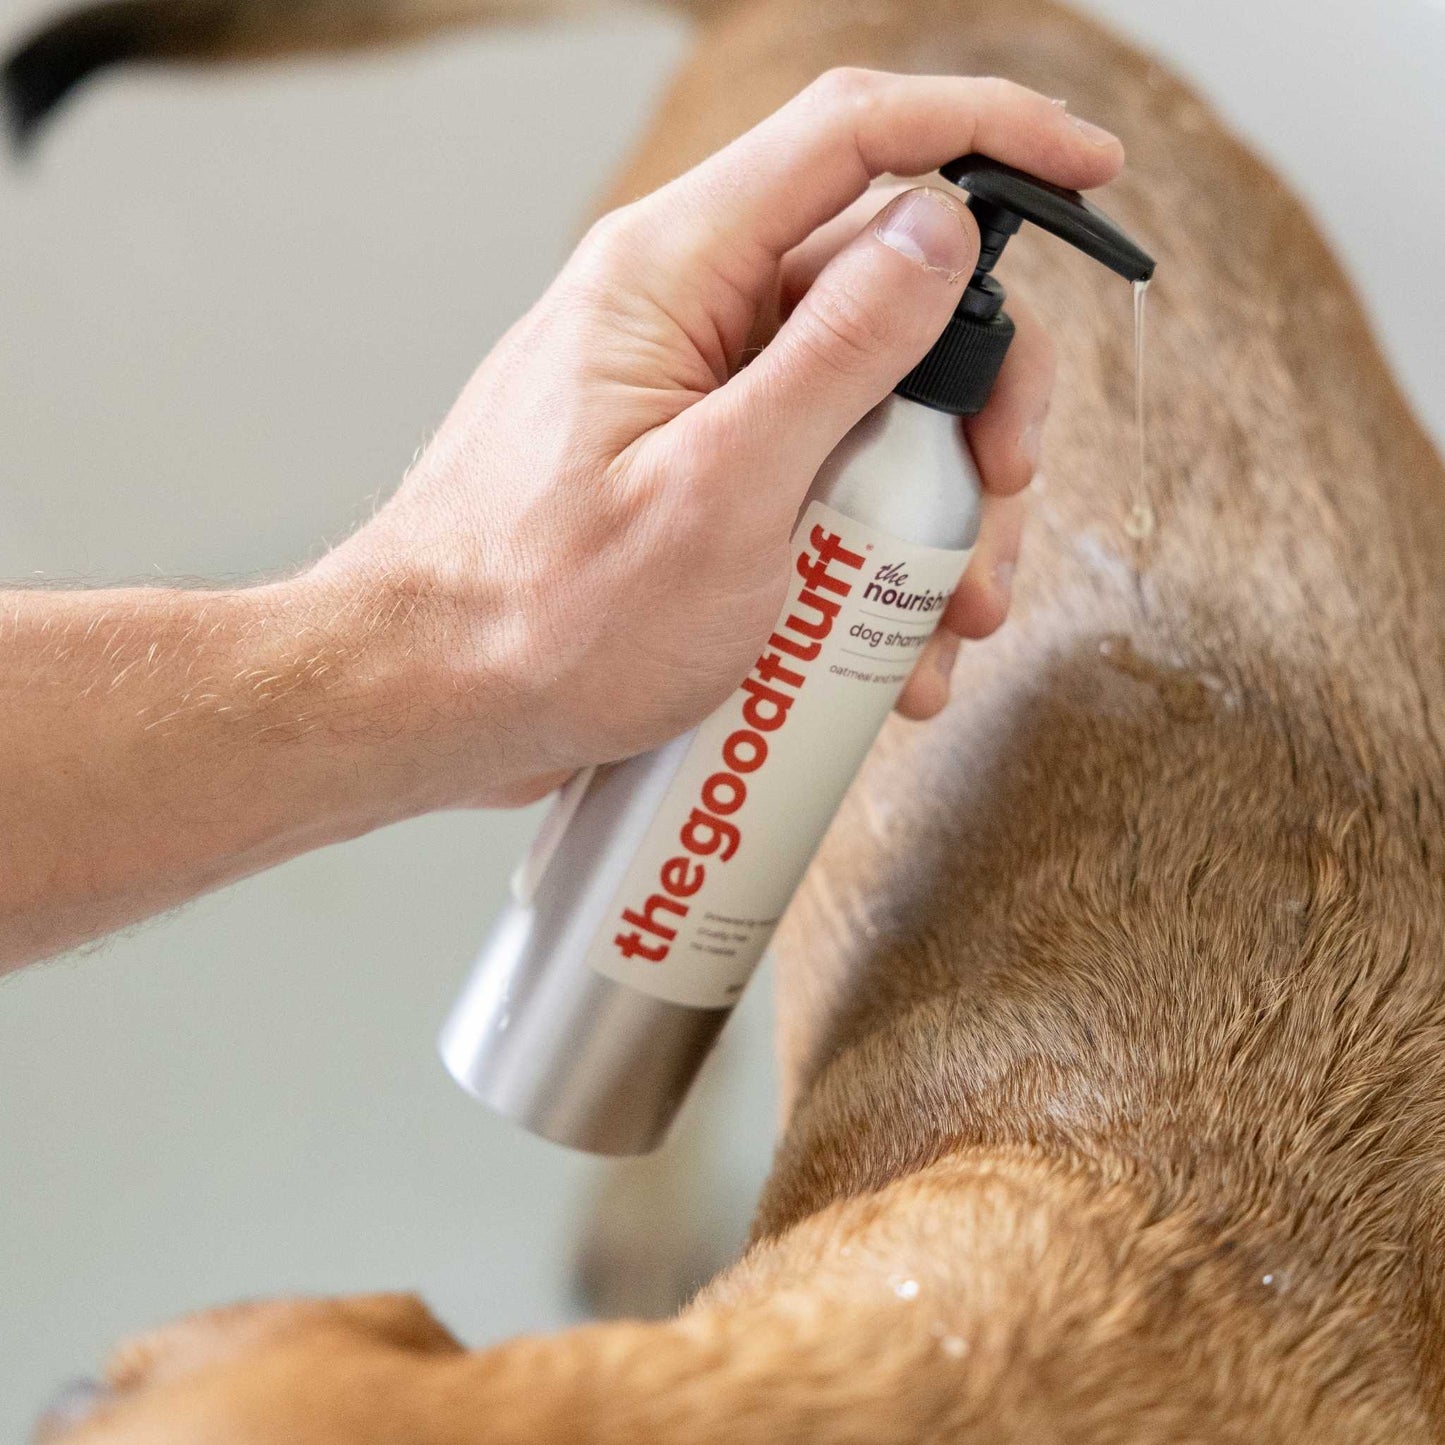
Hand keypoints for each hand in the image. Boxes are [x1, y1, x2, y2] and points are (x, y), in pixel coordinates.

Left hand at [310, 70, 1122, 806]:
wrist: (427, 705)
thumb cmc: (540, 615)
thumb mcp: (720, 493)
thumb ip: (838, 351)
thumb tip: (942, 229)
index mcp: (675, 275)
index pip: (856, 138)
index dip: (987, 130)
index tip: (1089, 171)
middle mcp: (687, 317)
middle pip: (885, 292)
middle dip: (973, 399)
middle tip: (1003, 499)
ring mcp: (692, 400)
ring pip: (863, 405)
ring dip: (929, 509)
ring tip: (944, 626)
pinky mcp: (695, 478)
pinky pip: (812, 481)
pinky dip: (867, 555)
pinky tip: (888, 654)